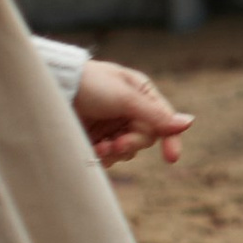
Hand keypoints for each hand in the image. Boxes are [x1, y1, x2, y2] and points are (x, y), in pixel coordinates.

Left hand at [75, 61, 194, 171]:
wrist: (53, 89)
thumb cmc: (91, 84)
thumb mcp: (126, 98)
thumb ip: (156, 115)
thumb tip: (189, 123)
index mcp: (142, 94)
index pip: (164, 120)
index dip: (170, 139)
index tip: (171, 158)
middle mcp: (130, 111)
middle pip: (145, 139)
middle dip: (131, 143)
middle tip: (116, 144)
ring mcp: (113, 125)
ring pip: (128, 150)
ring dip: (115, 152)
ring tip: (100, 147)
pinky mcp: (97, 138)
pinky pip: (110, 156)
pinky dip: (103, 156)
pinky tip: (93, 150)